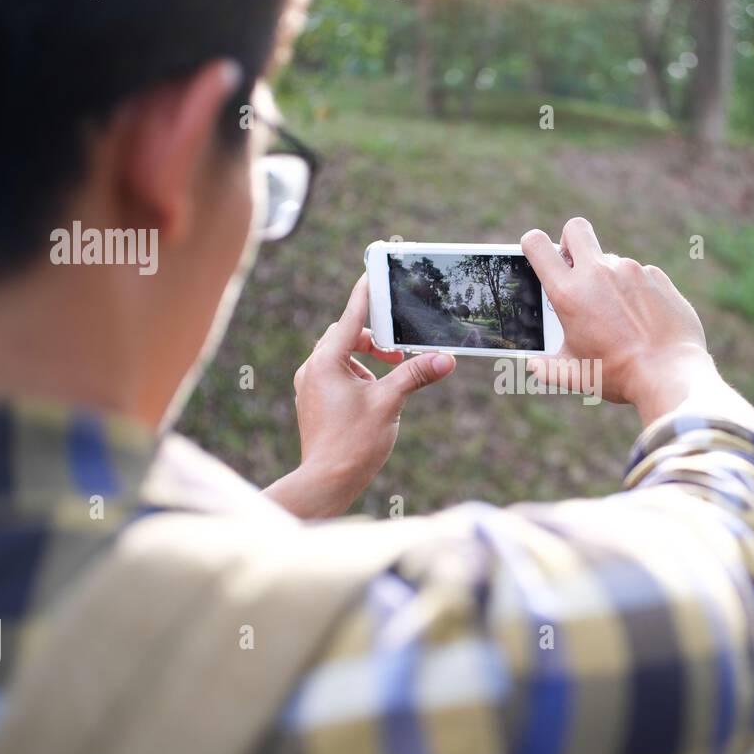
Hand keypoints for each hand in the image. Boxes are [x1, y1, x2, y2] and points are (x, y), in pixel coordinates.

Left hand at [264, 275, 455, 518]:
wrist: (326, 481)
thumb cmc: (354, 443)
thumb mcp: (390, 404)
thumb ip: (415, 375)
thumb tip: (445, 359)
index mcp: (327, 362)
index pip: (351, 317)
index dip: (365, 294)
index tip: (372, 272)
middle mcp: (312, 369)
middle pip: (345, 335)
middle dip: (374, 339)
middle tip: (399, 353)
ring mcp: (308, 386)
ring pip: (339, 356)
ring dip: (366, 359)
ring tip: (389, 379)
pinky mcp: (311, 401)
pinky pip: (333, 375)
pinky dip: (355, 375)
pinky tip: (373, 396)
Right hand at [520, 218, 713, 421]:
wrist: (669, 373)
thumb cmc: (617, 375)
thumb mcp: (573, 375)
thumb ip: (547, 367)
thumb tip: (535, 365)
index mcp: (568, 293)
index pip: (537, 244)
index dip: (532, 244)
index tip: (538, 256)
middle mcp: (597, 273)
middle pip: (575, 228)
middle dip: (570, 240)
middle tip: (575, 267)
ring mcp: (630, 270)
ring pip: (610, 259)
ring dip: (607, 277)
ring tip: (618, 315)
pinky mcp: (656, 276)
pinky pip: (638, 274)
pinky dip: (635, 290)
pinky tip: (643, 318)